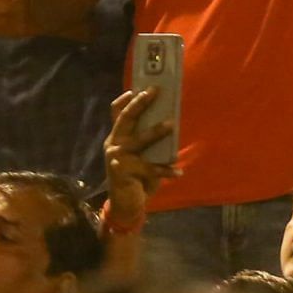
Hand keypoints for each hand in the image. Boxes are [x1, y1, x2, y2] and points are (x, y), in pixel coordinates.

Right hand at [102, 88, 178, 227]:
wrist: (124, 204)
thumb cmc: (135, 177)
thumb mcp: (138, 156)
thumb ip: (146, 142)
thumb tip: (168, 124)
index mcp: (116, 138)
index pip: (116, 113)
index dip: (125, 100)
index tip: (137, 88)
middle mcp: (114, 144)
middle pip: (126, 119)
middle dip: (140, 103)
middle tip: (154, 92)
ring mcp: (118, 158)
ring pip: (139, 140)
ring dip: (155, 131)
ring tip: (171, 125)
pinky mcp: (125, 172)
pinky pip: (150, 168)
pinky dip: (166, 170)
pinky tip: (178, 172)